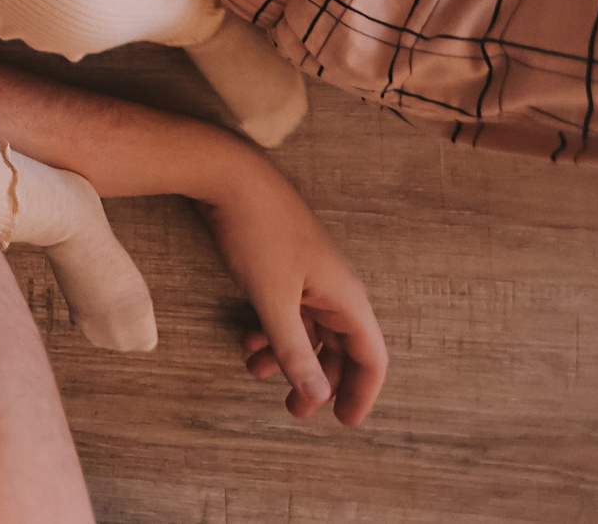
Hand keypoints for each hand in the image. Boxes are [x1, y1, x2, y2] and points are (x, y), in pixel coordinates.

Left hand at [196, 163, 387, 425]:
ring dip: (288, 356)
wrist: (227, 175)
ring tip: (256, 372)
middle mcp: (335, 287)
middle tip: (293, 410)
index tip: (343, 423)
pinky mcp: (284, 266)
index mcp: (346, 296)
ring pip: (309, 330)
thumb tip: (317, 395)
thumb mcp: (272, 300)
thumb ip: (294, 350)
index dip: (362, 393)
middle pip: (340, 348)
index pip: (371, 356)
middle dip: (319, 381)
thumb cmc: (257, 233)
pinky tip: (246, 341)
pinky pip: (288, 310)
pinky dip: (272, 331)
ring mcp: (310, 275)